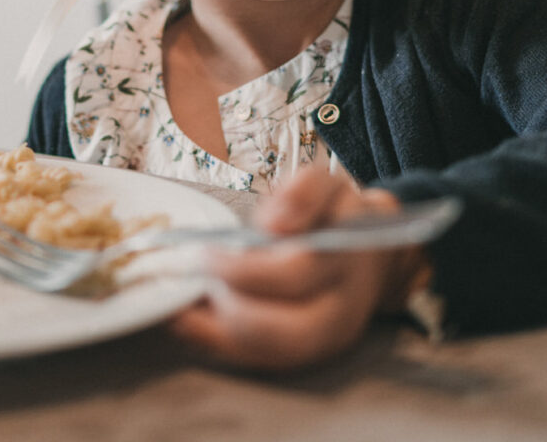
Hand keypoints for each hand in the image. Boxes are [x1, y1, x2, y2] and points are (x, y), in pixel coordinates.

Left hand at [168, 164, 429, 370]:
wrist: (368, 253)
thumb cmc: (337, 216)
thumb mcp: (328, 185)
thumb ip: (304, 192)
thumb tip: (276, 222)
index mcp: (344, 264)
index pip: (294, 275)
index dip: (244, 269)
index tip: (207, 253)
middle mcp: (339, 313)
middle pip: (279, 331)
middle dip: (227, 308)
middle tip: (192, 282)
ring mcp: (321, 342)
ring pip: (264, 354)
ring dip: (214, 333)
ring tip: (178, 307)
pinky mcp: (301, 355)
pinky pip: (256, 360)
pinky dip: (217, 344)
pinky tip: (188, 321)